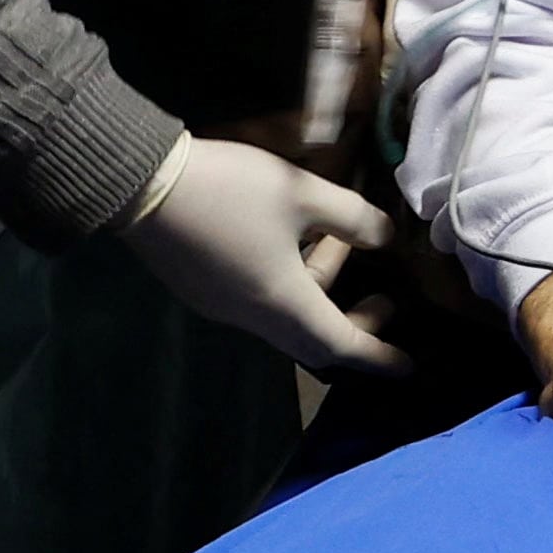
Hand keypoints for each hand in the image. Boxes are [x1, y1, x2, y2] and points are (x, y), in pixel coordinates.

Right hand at [123, 134, 410, 376]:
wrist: (145, 186)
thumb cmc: (233, 190)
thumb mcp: (304, 193)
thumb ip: (352, 217)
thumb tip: (384, 237)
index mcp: (282, 302)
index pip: (341, 344)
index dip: (377, 355)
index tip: (407, 367)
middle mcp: (251, 317)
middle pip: (313, 338)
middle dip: (353, 324)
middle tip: (384, 298)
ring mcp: (222, 306)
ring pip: (286, 315)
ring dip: (321, 288)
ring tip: (340, 240)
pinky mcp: (203, 289)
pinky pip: (260, 302)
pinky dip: (291, 283)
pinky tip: (296, 239)